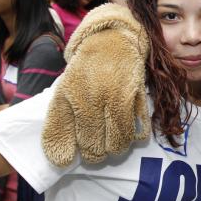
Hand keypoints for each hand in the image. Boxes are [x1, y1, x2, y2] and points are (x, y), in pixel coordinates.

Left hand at [42, 4, 149, 165]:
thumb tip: (60, 158)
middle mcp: (94, 98)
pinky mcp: (138, 95)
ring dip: (114, 149)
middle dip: (94, 154)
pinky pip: (141, 128)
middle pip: (95, 145)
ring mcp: (118, 97)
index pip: (66, 136)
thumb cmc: (86, 69)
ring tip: (110, 147)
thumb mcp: (65, 90)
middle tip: (93, 153)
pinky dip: (137, 137)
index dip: (65, 154)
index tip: (66, 160)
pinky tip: (131, 136)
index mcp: (72, 95)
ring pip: (118, 141)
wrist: (112, 39)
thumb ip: (60, 122)